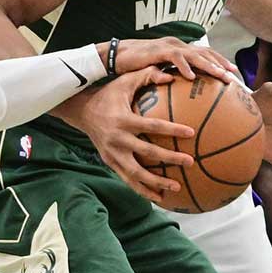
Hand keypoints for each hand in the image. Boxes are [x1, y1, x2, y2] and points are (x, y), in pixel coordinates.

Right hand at [68, 67, 195, 204]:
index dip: (171, 129)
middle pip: (147, 153)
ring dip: (156, 182)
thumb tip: (171, 75)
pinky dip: (143, 189)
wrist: (81, 112)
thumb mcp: (124, 81)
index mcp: (123, 120)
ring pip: (136, 173)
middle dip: (169, 159)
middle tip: (190, 161)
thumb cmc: (108, 94)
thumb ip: (146, 75)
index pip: (151, 126)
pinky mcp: (110, 162)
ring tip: (177, 187)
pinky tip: (159, 197)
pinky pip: (128, 179)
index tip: (190, 133)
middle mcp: (117, 139)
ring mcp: (112, 154)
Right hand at [113, 37, 237, 81]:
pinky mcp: (158, 50)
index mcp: (179, 49)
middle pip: (205, 53)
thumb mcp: (158, 72)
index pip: (204, 53)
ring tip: (220, 75)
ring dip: (209, 65)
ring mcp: (168, 46)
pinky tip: (191, 77)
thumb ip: (171, 77)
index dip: (220, 61)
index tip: (233, 73)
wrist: (116, 56)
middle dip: (221, 63)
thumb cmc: (137, 67)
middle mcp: (177, 45)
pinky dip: (184, 66)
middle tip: (234, 76)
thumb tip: (184, 92)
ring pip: (194, 55)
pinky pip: (174, 58)